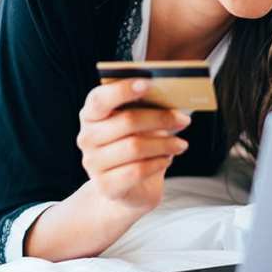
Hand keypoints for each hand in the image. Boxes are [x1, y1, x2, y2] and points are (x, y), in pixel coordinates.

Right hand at [76, 78, 191, 213]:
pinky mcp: (105, 186)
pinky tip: (167, 159)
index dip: (122, 90)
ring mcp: (93, 163)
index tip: (149, 83)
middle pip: (126, 121)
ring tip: (181, 144)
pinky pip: (137, 171)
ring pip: (135, 147)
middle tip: (184, 120)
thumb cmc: (136, 145)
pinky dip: (158, 163)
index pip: (100, 99)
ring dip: (165, 144)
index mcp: (91, 114)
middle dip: (160, 118)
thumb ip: (147, 109)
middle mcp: (87, 137)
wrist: (129, 188)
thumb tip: (172, 101)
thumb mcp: (140, 124)